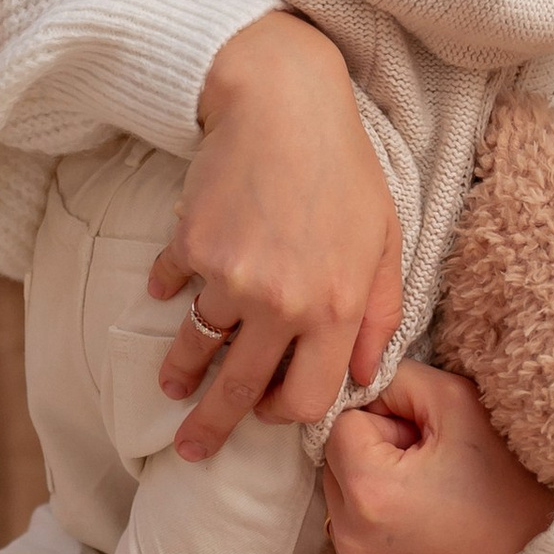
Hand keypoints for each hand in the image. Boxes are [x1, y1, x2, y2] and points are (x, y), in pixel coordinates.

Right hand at [148, 12, 403, 461]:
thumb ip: (382, 312)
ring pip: (197, 346)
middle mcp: (281, 305)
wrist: (281, 102)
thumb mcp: (387, 238)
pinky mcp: (189, 247)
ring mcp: (230, 278)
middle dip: (213, 428)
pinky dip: (167, 292)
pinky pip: (172, 286)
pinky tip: (166, 293)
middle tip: (192, 451)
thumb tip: (366, 374)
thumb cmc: (344, 167)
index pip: (307, 399)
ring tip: (171, 386)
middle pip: (240, 391)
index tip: (269, 416)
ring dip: (181, 373)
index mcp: (336, 309)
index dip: (287, 416)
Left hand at [320, 363, 553, 553]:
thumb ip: (396, 377)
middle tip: (430, 471)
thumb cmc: (507, 476)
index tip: (425, 442)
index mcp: (370, 490)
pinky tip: (422, 533)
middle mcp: (352, 541)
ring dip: (373, 493)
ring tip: (429, 502)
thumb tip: (355, 382)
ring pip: (341, 503)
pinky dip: (377, 533)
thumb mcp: (457, 401)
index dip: (387, 423)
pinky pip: (353, 544)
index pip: (342, 425)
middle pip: (335, 466)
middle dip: (374, 457)